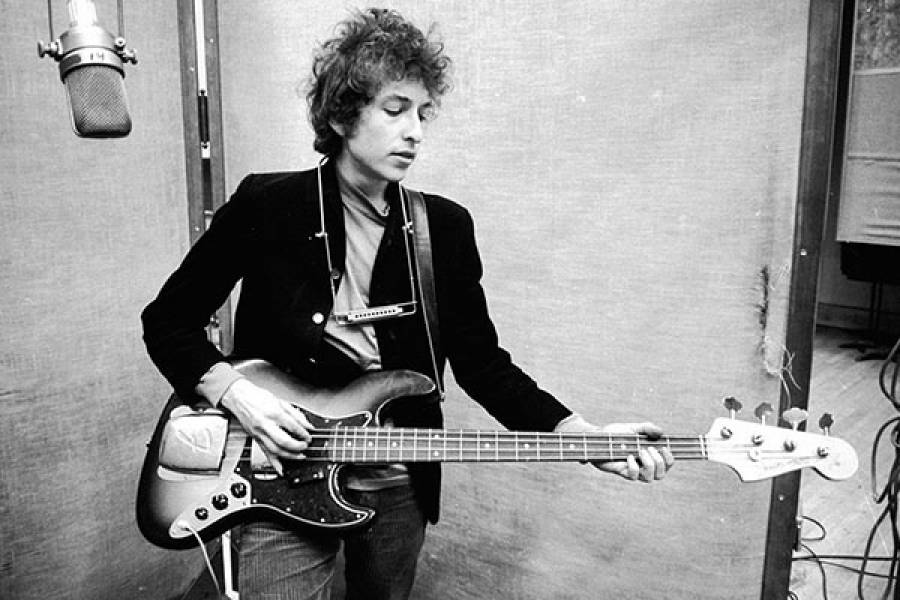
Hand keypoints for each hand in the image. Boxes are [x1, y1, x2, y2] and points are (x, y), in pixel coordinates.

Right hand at [220, 378, 312, 475]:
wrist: (239, 397)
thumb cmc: (258, 397)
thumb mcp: (279, 400)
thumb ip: (295, 413)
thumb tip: (307, 424)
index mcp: (274, 412)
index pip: (292, 426)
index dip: (303, 433)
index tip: (309, 436)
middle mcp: (265, 424)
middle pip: (283, 441)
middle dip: (297, 446)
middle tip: (305, 447)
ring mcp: (259, 433)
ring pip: (275, 450)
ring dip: (289, 456)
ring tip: (299, 456)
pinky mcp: (255, 438)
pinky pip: (265, 453)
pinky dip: (274, 463)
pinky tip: (281, 469)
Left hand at [556, 415, 673, 482]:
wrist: (598, 438)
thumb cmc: (616, 433)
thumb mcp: (633, 428)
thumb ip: (647, 428)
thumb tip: (661, 432)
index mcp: (649, 455)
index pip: (668, 464)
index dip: (670, 459)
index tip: (664, 447)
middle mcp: (643, 466)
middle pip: (661, 475)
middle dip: (658, 461)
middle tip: (647, 448)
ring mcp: (633, 471)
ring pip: (650, 478)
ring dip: (649, 465)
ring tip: (640, 452)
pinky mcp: (622, 472)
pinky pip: (633, 477)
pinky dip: (634, 467)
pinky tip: (628, 457)